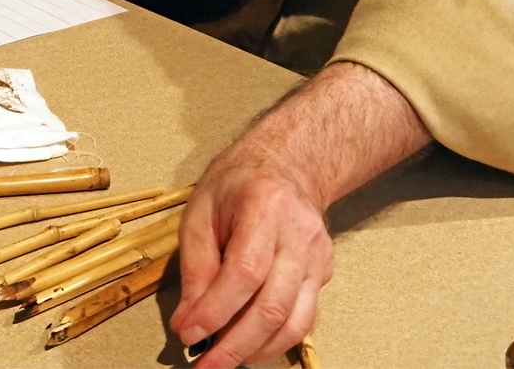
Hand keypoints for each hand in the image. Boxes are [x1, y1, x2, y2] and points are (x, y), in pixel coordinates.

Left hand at [169, 63, 430, 366]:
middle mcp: (298, 234)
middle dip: (235, 345)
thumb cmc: (239, 184)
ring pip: (293, 321)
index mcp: (264, 207)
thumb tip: (189, 319)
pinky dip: (274, 342)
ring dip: (255, 351)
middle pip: (272, 305)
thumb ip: (195, 265)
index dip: (215, 310)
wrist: (286, 165)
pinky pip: (303, 320)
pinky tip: (249, 347)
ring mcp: (317, 257)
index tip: (189, 333)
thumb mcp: (201, 210)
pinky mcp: (323, 275)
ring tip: (223, 361)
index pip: (244, 272)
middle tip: (205, 364)